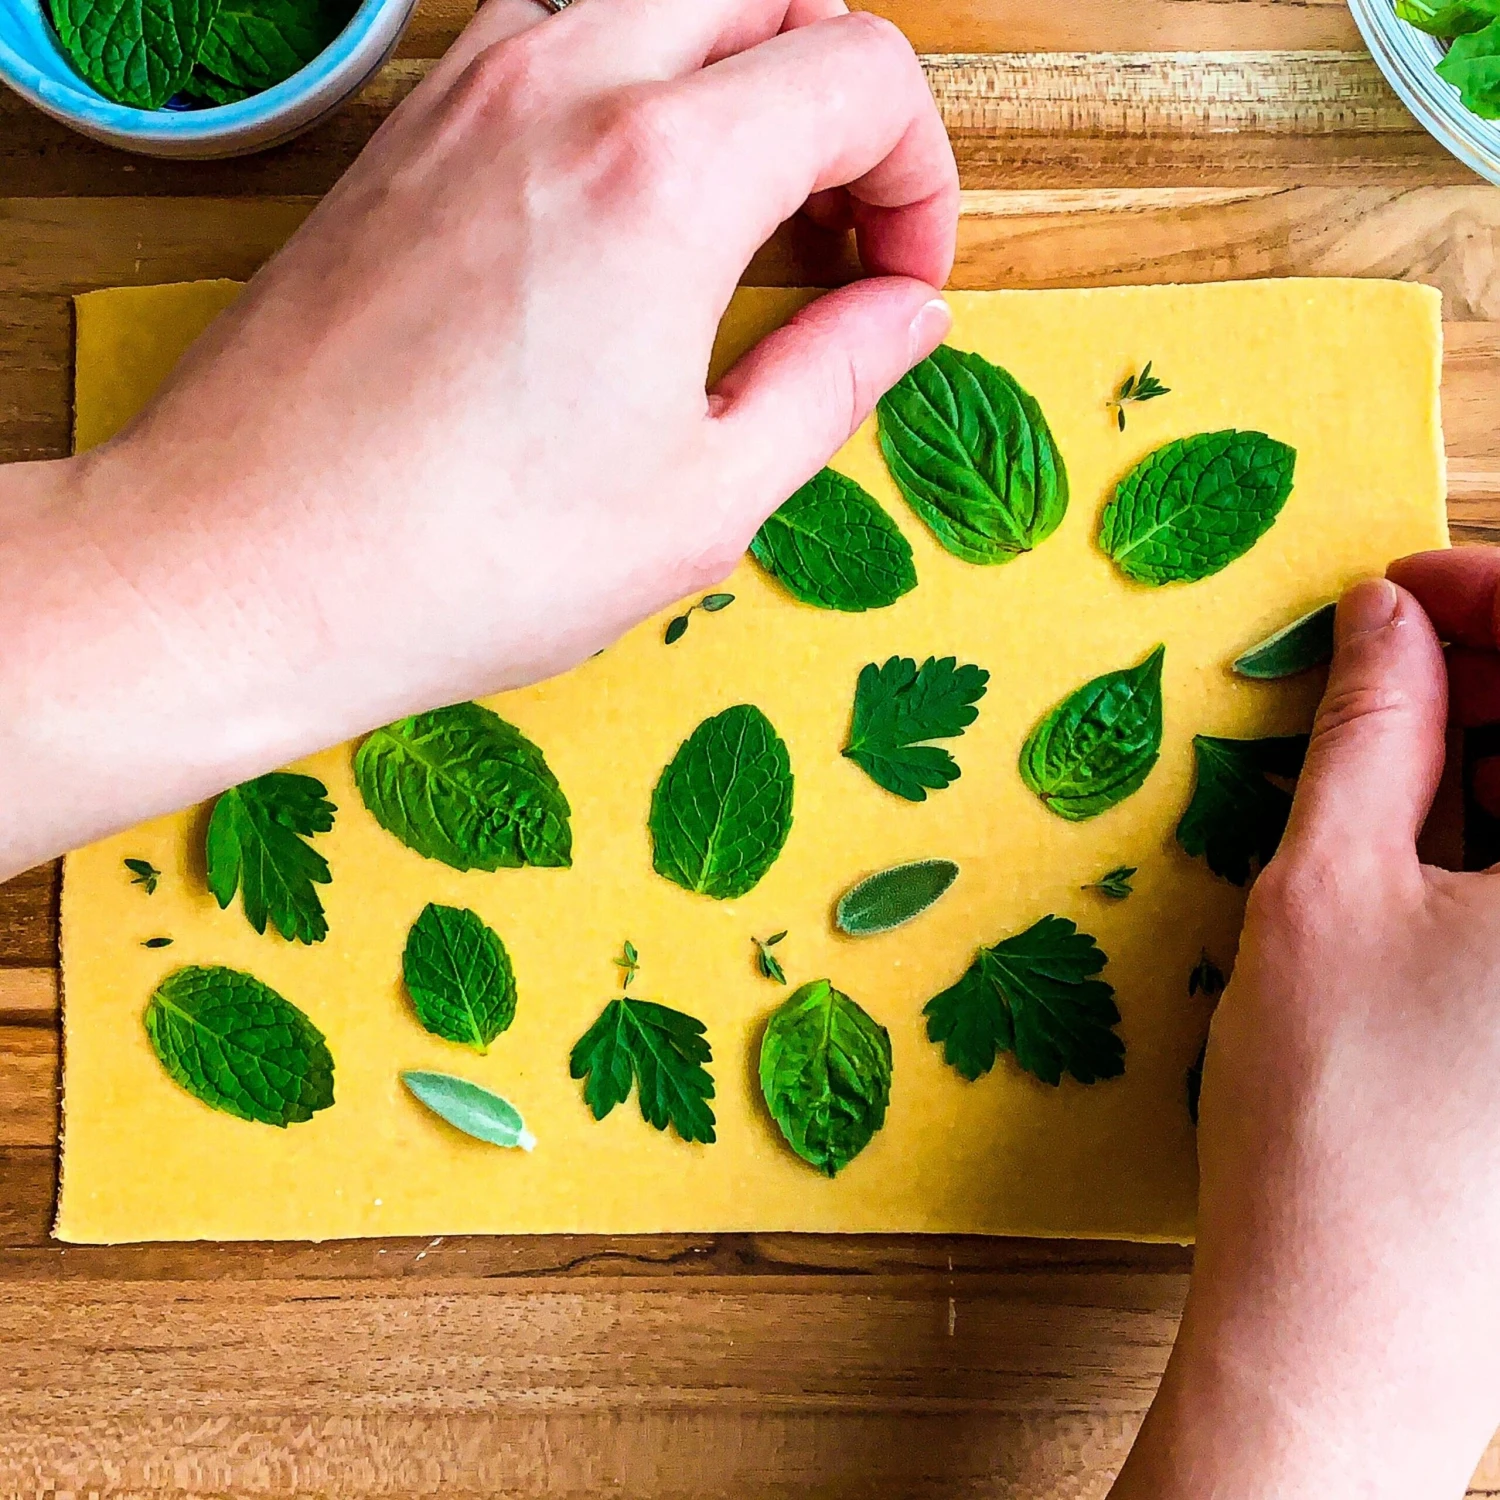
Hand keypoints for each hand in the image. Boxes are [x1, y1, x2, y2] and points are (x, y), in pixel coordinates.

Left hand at [0, 0, 957, 872]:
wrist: (243, 567)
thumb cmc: (465, 558)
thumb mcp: (702, 502)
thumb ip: (831, 382)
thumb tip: (903, 318)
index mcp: (663, 173)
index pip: (864, 74)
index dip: (920, 177)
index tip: (898, 281)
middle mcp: (561, 84)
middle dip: (842, 102)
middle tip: (842, 234)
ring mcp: (465, 91)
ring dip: (736, 84)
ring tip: (743, 221)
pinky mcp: (404, 130)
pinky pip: (555, 43)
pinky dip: (631, 94)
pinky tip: (625, 220)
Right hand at [1113, 559, 1499, 1498]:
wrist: (1347, 1332)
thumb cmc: (1332, 1122)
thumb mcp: (1326, 888)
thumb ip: (1368, 728)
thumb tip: (1382, 623)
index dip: (1494, 593)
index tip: (1394, 587)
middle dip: (1497, 672)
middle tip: (1376, 664)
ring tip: (1386, 759)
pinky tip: (1427, 842)